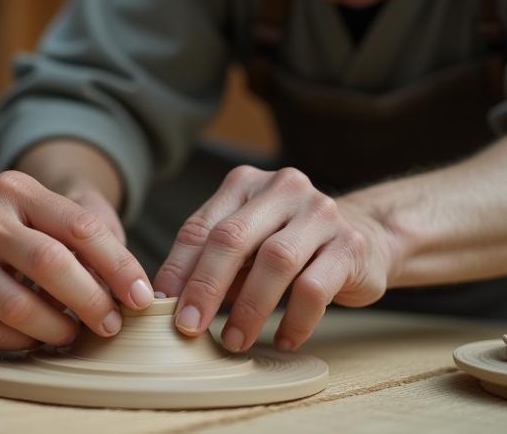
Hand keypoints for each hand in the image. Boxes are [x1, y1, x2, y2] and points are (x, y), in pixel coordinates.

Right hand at [0, 171, 153, 349]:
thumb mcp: (13, 205)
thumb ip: (60, 231)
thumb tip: (118, 278)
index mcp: (15, 191)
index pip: (81, 227)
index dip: (119, 266)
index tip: (142, 295)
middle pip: (55, 265)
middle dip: (95, 302)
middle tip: (114, 324)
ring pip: (23, 307)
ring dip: (58, 328)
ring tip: (72, 333)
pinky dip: (22, 340)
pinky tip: (34, 338)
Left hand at [153, 166, 400, 351]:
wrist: (366, 236)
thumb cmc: (288, 245)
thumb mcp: (245, 246)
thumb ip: (210, 262)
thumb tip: (167, 301)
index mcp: (246, 184)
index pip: (201, 226)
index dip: (178, 268)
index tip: (160, 304)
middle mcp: (283, 189)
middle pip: (232, 238)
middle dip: (205, 287)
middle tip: (188, 326)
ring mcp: (320, 213)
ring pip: (275, 261)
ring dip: (248, 308)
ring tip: (233, 341)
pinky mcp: (350, 245)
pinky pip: (315, 288)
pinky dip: (294, 320)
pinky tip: (282, 339)